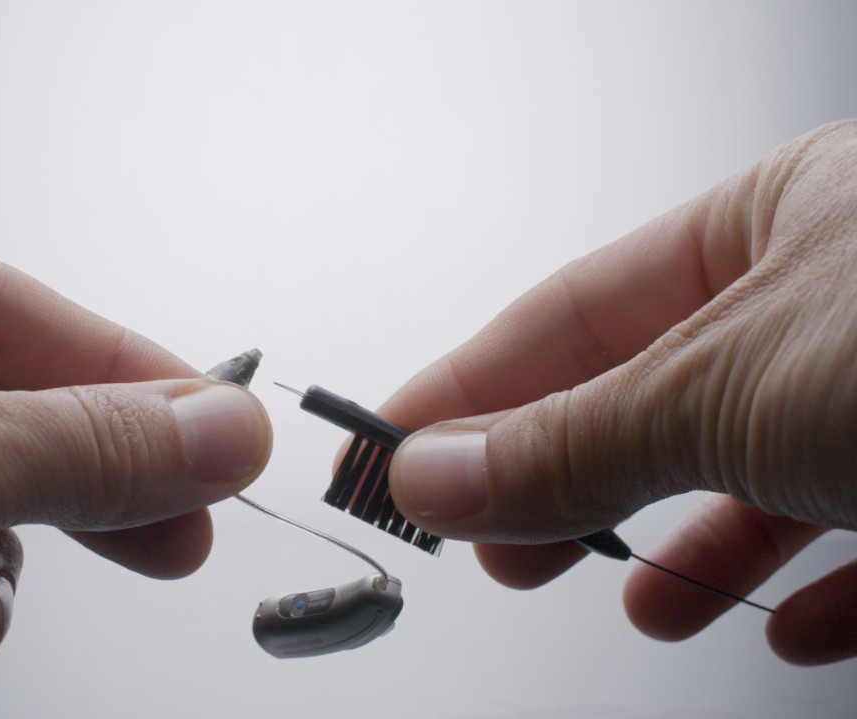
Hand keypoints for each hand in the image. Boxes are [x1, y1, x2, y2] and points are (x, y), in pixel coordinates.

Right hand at [380, 120, 856, 664]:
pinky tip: (786, 623)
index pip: (575, 309)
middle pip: (657, 395)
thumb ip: (575, 441)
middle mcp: (836, 293)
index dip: (471, 385)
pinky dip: (816, 589)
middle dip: (570, 480)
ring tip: (636, 598)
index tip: (392, 448)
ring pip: (763, 471)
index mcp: (777, 219)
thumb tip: (433, 474)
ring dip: (692, 547)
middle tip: (487, 540)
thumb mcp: (730, 390)